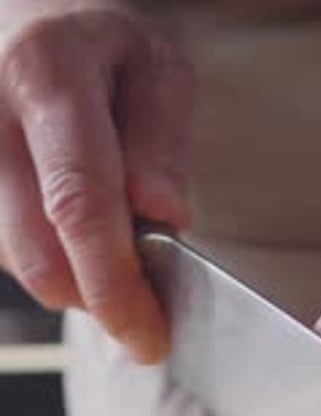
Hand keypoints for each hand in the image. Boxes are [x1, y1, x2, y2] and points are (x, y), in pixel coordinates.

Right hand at [0, 9, 193, 361]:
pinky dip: (51, 258)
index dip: (116, 287)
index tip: (149, 336)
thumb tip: (161, 216)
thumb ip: (162, 143)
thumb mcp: (154, 70)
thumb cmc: (95, 48)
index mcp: (46, 76)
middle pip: (42, 258)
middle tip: (143, 296)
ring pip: (23, 267)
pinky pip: (8, 257)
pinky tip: (64, 219)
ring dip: (76, 273)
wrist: (19, 24)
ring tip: (104, 227)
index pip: (80, 207)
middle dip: (100, 297)